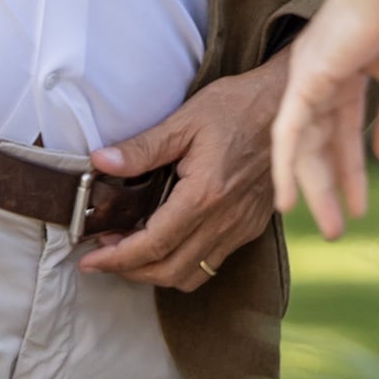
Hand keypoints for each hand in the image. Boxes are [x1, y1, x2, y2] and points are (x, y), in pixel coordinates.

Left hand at [74, 61, 286, 292]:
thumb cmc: (238, 106)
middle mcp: (226, 219)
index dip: (116, 259)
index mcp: (205, 195)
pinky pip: (213, 261)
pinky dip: (184, 264)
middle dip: (129, 272)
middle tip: (103, 257)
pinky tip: (170, 241)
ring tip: (132, 253)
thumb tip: (100, 162)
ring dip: (156, 273)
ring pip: (192, 275)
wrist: (288, 104)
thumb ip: (142, 148)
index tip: (90, 261)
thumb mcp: (185, 120)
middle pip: (169, 270)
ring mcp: (242, 226)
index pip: (153, 245)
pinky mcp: (252, 225)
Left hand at [276, 0, 378, 240]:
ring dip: (315, 189)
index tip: (358, 207)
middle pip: (319, 146)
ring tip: (329, 227)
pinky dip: (286, 167)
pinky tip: (288, 201)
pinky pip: (290, 132)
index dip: (351, 170)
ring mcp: (308, 79)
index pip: (343, 133)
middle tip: (336, 230)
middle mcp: (317, 80)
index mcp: (344, 75)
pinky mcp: (306, 78)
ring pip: (303, 146)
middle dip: (330, 188)